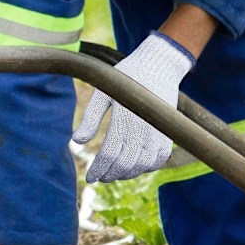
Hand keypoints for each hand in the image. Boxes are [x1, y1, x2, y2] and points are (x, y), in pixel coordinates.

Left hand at [72, 31, 194, 182]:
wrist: (159, 66)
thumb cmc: (126, 78)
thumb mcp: (103, 92)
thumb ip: (90, 117)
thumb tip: (76, 141)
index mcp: (124, 119)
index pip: (109, 154)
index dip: (98, 169)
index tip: (90, 178)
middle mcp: (143, 129)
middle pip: (125, 164)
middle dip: (111, 174)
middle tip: (101, 178)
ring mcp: (158, 133)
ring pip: (142, 166)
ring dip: (128, 173)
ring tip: (116, 173)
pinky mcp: (168, 134)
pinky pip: (158, 160)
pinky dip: (146, 167)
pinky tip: (136, 167)